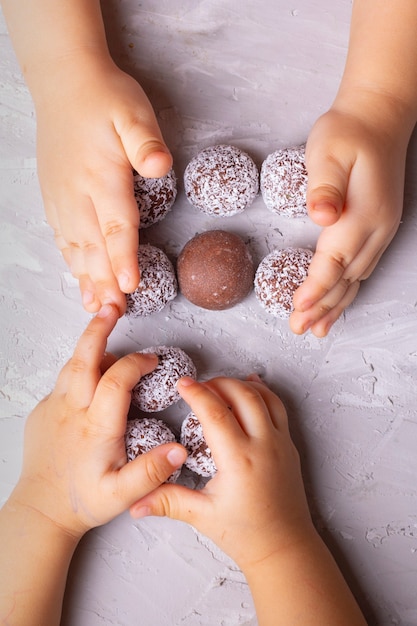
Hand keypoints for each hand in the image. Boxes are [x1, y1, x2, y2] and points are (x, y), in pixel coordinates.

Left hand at [12, 304, 186, 538]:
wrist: (41, 510)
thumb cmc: (83, 501)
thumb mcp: (122, 494)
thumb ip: (152, 471)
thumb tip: (180, 449)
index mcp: (95, 427)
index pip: (116, 380)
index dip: (136, 363)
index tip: (152, 361)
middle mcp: (72, 411)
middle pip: (84, 358)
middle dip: (99, 330)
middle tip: (112, 308)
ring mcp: (54, 408)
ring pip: (72, 365)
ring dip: (89, 344)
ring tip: (104, 327)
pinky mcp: (43, 412)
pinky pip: (63, 381)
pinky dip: (79, 367)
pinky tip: (92, 372)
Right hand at [36, 55, 171, 313]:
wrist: (64, 84)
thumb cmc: (105, 98)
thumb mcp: (133, 111)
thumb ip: (145, 142)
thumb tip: (160, 165)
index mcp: (102, 177)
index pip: (116, 226)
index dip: (123, 259)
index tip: (130, 287)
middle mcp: (78, 194)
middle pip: (94, 247)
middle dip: (105, 283)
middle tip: (115, 315)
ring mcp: (62, 198)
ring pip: (75, 247)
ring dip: (86, 280)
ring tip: (95, 308)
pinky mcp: (55, 198)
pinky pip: (62, 238)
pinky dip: (71, 262)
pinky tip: (78, 279)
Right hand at [130, 375, 311, 571]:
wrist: (284, 548)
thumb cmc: (246, 534)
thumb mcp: (202, 516)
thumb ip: (167, 502)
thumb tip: (135, 503)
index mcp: (240, 460)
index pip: (215, 413)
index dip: (197, 393)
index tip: (182, 384)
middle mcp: (264, 445)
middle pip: (242, 395)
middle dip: (218, 383)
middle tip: (198, 386)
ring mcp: (281, 444)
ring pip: (264, 397)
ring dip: (241, 385)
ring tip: (220, 387)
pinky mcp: (289, 447)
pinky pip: (279, 408)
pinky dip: (263, 394)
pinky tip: (251, 388)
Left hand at [290, 106, 407, 336]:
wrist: (378, 120)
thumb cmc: (347, 134)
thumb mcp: (328, 150)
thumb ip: (323, 185)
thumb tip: (322, 215)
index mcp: (362, 213)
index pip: (334, 260)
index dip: (315, 287)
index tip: (297, 308)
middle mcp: (376, 228)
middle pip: (345, 278)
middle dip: (320, 306)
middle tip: (296, 329)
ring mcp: (381, 231)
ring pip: (355, 279)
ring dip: (334, 305)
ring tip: (315, 329)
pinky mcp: (378, 229)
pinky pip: (361, 269)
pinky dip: (346, 291)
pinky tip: (337, 303)